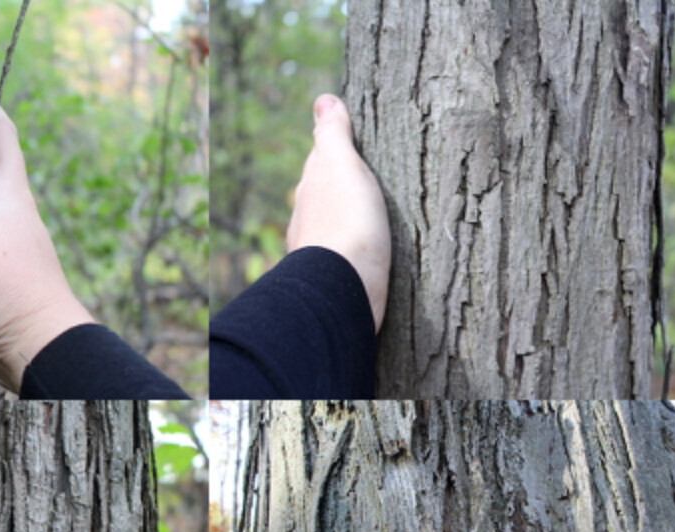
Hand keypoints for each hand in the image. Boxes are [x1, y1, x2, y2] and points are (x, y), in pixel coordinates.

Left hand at [286, 94, 391, 331]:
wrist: (343, 288)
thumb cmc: (346, 221)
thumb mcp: (340, 166)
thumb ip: (332, 135)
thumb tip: (323, 100)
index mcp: (310, 190)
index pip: (320, 161)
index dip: (334, 149)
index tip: (346, 140)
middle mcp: (308, 220)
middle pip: (323, 195)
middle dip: (337, 185)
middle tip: (357, 175)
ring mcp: (321, 252)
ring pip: (333, 226)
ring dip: (347, 218)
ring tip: (366, 213)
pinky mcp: (338, 279)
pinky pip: (347, 254)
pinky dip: (355, 247)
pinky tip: (366, 251)